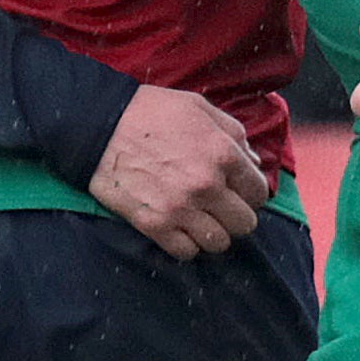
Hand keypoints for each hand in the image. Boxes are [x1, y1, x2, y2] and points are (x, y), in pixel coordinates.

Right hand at [93, 85, 276, 253]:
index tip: (238, 192)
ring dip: (213, 234)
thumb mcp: (200, 108)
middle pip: (245, 223)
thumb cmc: (151, 112)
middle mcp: (207, 185)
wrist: (100, 125)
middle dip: (236, 216)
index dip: (251, 193)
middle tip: (221, 208)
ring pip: (219, 243)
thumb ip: (234, 134)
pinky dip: (186, 245)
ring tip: (201, 221)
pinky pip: (186, 252)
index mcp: (223, 154)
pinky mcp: (154, 224)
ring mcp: (180, 208)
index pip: (259, 193)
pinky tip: (180, 229)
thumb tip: (254, 162)